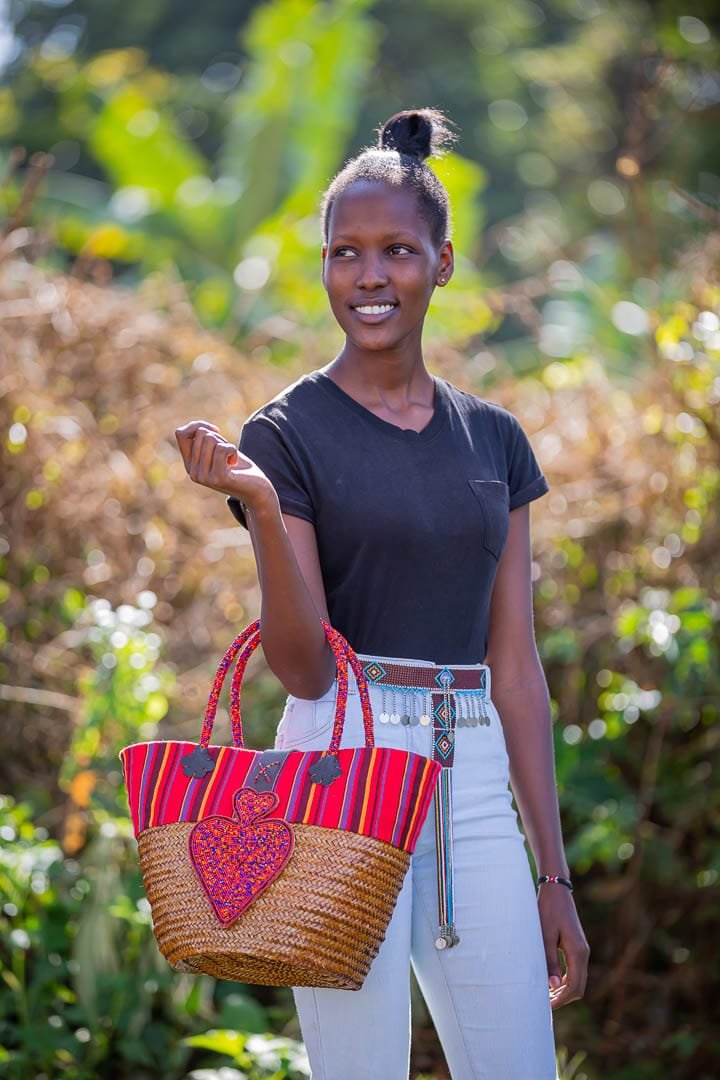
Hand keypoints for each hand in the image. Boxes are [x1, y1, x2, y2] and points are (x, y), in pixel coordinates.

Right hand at [174, 420, 276, 511]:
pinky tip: (234, 463)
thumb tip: (199, 428)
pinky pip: (223, 449)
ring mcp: (204, 477)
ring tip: (231, 460)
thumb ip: (205, 438)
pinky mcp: (218, 478)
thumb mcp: (218, 448)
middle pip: (201, 434)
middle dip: (219, 438)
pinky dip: (233, 450)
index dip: (198, 426)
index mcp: (189, 464)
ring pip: (211, 439)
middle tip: (227, 454)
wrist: (256, 490)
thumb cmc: (238, 466)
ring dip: (226, 445)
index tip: (215, 432)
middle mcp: (192, 472)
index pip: (180, 433)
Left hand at [537, 883, 588, 1009]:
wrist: (556, 891)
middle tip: (543, 1004)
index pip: (574, 987)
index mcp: (578, 952)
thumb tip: (554, 986)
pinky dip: (565, 980)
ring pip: (577, 980)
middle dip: (562, 998)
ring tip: (544, 995)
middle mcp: (583, 953)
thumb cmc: (548, 911)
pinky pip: (574, 970)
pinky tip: (550, 980)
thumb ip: (549, 961)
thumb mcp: (545, 935)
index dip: (561, 999)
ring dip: (563, 990)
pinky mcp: (576, 947)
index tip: (545, 1006)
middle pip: (578, 987)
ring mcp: (581, 950)